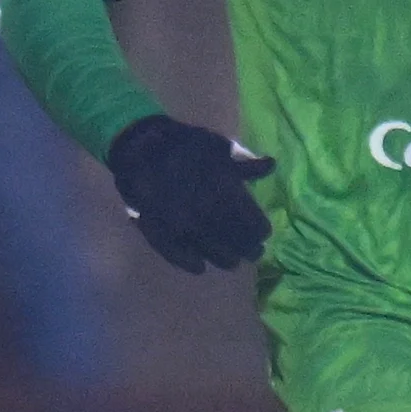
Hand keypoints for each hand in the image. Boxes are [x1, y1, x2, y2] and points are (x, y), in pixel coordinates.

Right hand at [107, 114, 273, 273]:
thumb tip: (270, 165)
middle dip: (248, 248)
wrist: (140, 147)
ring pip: (212, 253)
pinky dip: (190, 263)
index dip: (261, 231)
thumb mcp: (219, 148)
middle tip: (254, 251)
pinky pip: (177, 255)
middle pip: (237, 242)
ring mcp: (182, 228)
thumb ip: (245, 166)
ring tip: (232, 260)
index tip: (263, 234)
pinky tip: (199, 267)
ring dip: (226, 259)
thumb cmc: (184, 144)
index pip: (253, 224)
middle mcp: (207, 216)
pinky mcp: (159, 233)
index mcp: (226, 195)